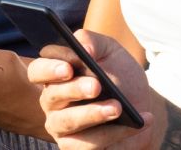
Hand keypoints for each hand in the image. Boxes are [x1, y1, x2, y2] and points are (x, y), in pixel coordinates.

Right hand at [28, 29, 160, 148]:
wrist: (142, 106)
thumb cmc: (120, 75)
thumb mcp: (111, 51)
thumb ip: (94, 41)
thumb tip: (84, 49)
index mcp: (56, 75)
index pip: (38, 70)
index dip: (49, 69)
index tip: (68, 68)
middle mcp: (53, 102)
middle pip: (51, 96)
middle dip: (74, 90)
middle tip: (97, 86)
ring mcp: (62, 127)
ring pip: (68, 123)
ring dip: (94, 114)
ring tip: (118, 107)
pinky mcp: (76, 147)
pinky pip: (88, 145)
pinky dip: (115, 133)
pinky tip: (136, 123)